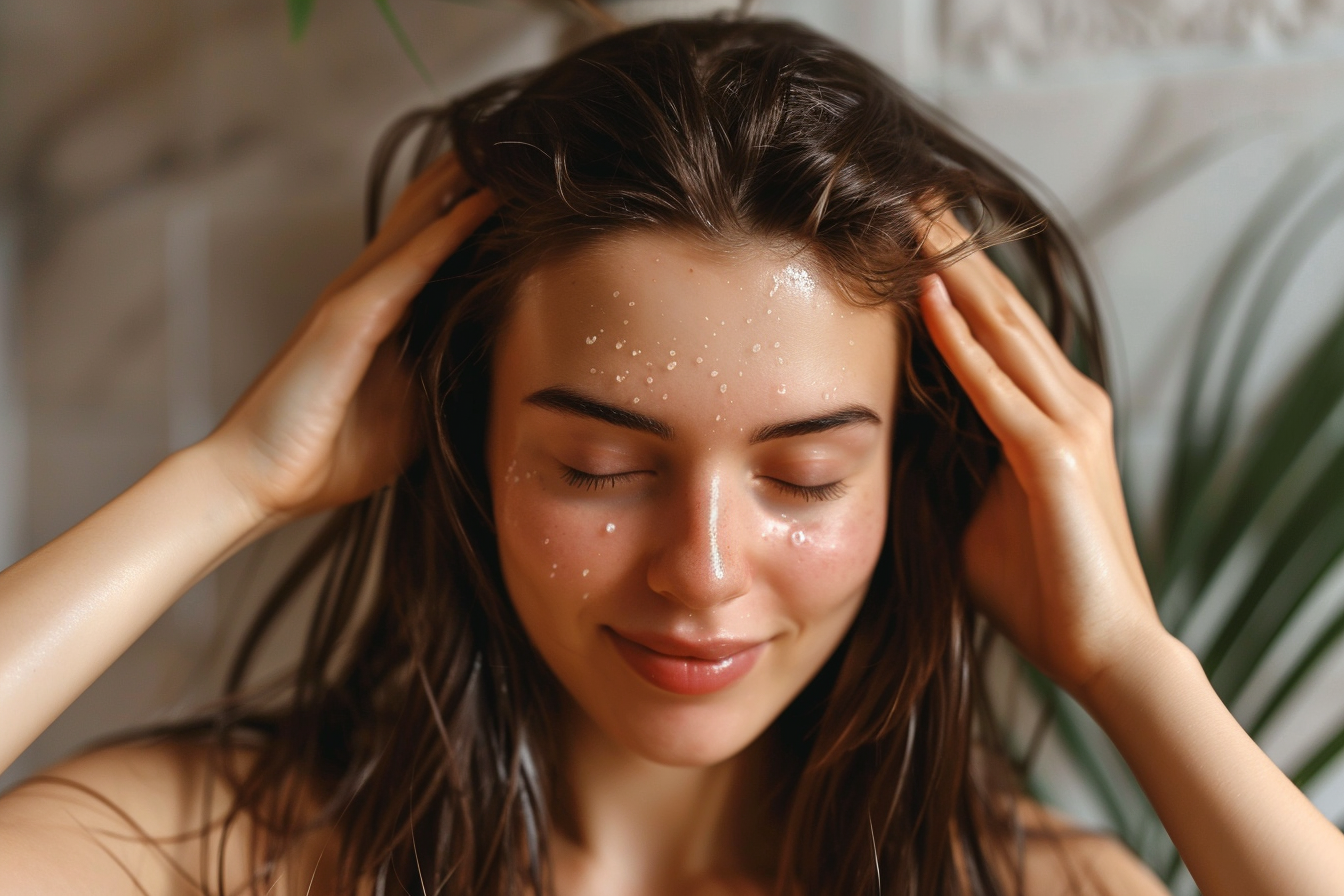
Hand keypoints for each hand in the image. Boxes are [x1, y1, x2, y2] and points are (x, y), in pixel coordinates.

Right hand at [203, 153, 496, 524]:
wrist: (258, 481)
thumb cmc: (329, 453)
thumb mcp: (407, 415)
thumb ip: (439, 380)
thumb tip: (491, 371)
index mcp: (380, 315)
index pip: (430, 247)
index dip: (469, 212)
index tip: (520, 188)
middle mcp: (365, 292)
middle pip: (423, 216)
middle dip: (468, 179)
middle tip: (519, 144)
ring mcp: (355, 298)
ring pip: (419, 222)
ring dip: (464, 184)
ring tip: (508, 146)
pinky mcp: (349, 316)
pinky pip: (411, 263)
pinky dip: (449, 230)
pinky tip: (483, 202)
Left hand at [918, 214, 1163, 696]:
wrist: (1101, 648)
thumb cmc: (1039, 585)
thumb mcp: (975, 507)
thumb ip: (949, 460)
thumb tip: (895, 436)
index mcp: (1049, 408)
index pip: (994, 322)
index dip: (955, 268)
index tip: (909, 225)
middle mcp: (1068, 399)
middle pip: (999, 305)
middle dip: (954, 245)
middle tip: (909, 190)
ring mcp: (1067, 423)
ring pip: (1000, 327)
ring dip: (954, 269)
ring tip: (911, 216)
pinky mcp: (1055, 457)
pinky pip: (993, 388)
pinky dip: (959, 343)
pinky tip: (927, 299)